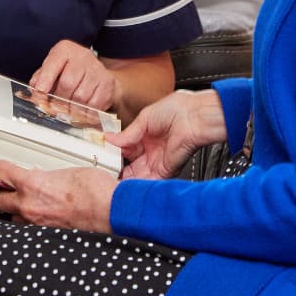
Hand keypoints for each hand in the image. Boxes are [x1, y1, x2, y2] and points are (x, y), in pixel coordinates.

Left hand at [0, 160, 116, 233]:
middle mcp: (29, 206)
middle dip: (6, 194)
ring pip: (14, 219)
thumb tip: (42, 177)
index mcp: (32, 184)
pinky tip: (45, 219)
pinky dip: (33, 225)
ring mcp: (37, 225)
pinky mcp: (46, 238)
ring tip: (33, 206)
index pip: (1, 173)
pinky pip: (30, 231)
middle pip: (0, 201)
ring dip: (19, 212)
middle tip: (14, 189)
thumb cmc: (95, 189)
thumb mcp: (67, 171)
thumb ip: (48, 176)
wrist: (111, 211)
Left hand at [29, 40, 119, 110]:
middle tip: (55, 108)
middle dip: (59, 99)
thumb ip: (40, 79)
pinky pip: (95, 104)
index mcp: (64, 50)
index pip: (53, 64)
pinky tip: (81, 109)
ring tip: (68, 109)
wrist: (95, 72)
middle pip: (68, 83)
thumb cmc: (68, 71)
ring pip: (81, 96)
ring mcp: (97, 69)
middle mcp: (82, 56)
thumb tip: (34, 92)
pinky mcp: (108, 83)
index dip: (45, 80)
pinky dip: (85, 112)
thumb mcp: (52, 69)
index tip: (39, 93)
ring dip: (72, 108)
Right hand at [105, 89, 225, 178]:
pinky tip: (124, 186)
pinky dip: (137, 185)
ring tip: (109, 182)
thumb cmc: (175, 109)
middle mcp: (150, 150)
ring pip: (136, 175)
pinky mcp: (165, 170)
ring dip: (124, 180)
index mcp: (144, 136)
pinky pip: (148, 181)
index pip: (124, 149)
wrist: (194, 116)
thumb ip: (127, 134)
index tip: (101, 158)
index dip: (113, 154)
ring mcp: (157, 161)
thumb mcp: (144, 119)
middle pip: (129, 165)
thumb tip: (109, 139)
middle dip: (117, 170)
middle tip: (103, 173)